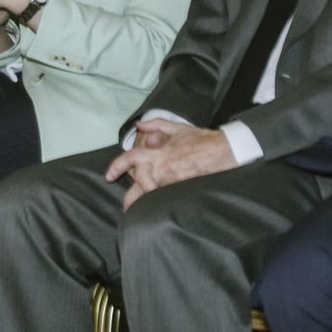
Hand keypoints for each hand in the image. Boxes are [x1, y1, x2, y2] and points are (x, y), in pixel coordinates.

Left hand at [104, 120, 236, 209]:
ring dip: (142, 197)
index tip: (108, 175)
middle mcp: (162, 167)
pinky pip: (162, 197)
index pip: (131, 158)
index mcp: (158, 151)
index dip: (117, 166)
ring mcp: (170, 180)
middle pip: (136, 180)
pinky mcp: (180, 188)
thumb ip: (156, 125)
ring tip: (137, 206)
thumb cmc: (201, 139)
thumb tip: (139, 125)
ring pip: (148, 191)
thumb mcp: (177, 128)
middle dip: (132, 190)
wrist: (223, 151)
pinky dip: (155, 200)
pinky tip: (153, 206)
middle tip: (128, 200)